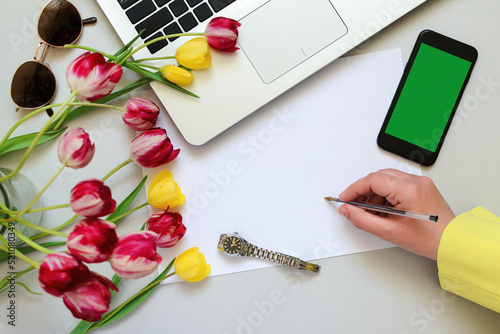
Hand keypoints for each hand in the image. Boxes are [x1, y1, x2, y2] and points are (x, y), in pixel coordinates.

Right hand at [338, 169, 454, 259]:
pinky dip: (386, 194)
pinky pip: (397, 184)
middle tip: (354, 205)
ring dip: (374, 193)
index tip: (345, 198)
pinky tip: (384, 209)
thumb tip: (347, 210)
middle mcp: (415, 182)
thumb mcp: (389, 232)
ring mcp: (420, 183)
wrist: (452, 242)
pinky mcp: (422, 187)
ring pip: (387, 179)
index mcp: (409, 190)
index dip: (354, 189)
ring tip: (372, 212)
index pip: (373, 180)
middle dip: (363, 190)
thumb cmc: (429, 239)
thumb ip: (363, 220)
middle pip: (378, 177)